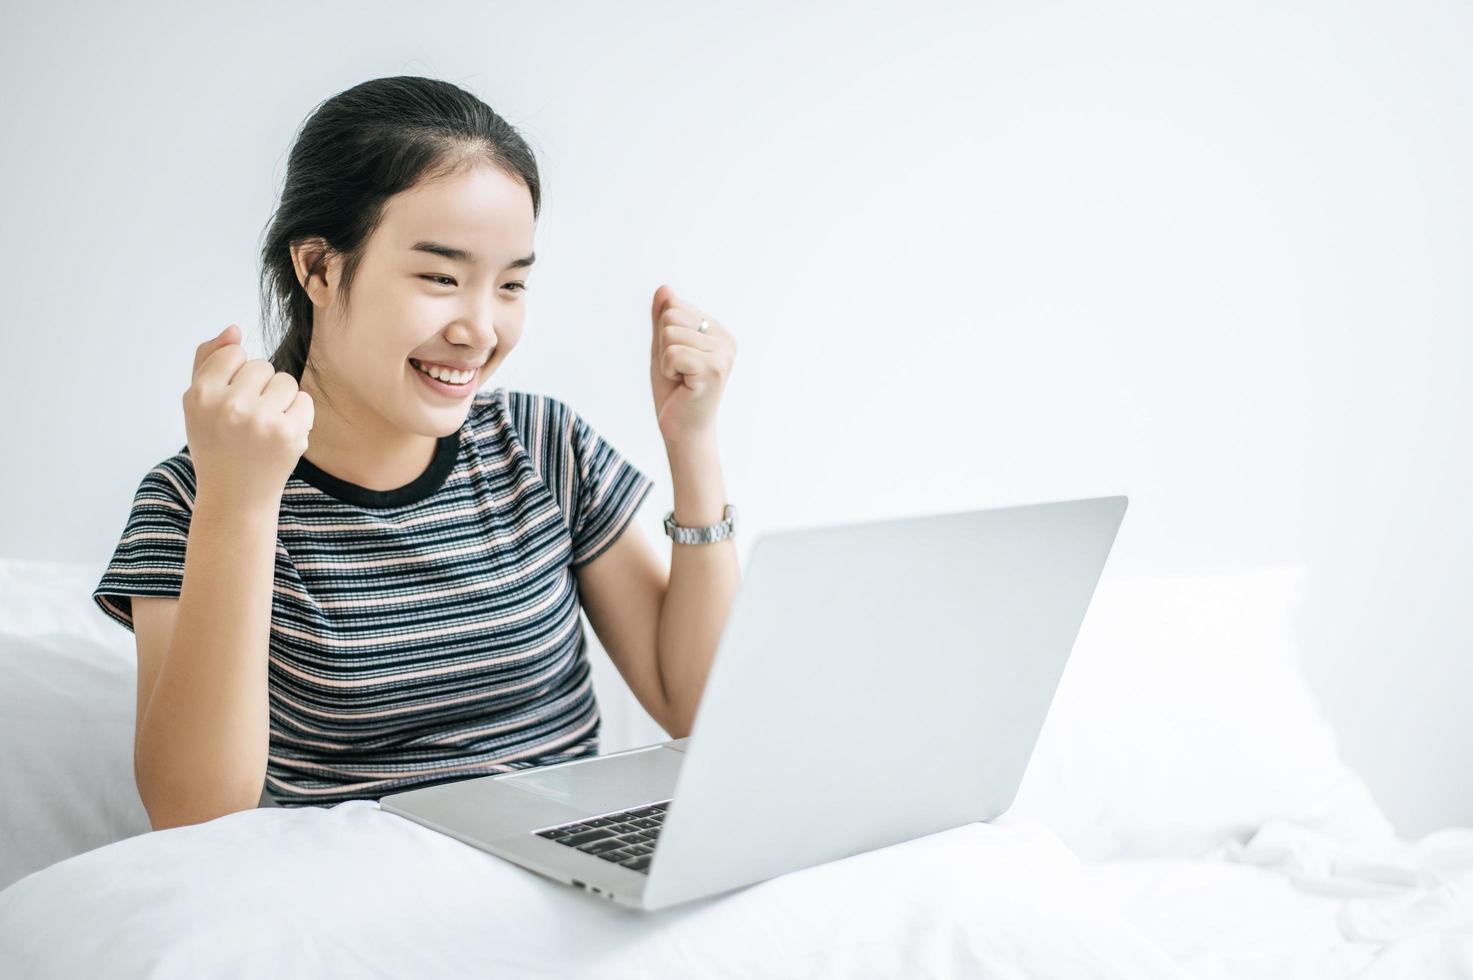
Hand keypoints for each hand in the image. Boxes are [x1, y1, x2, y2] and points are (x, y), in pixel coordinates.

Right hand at [183, 324, 314, 504]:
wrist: (235, 496)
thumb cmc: (216, 443)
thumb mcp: (198, 403)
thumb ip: (209, 360)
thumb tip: (234, 329)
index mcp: (200, 395)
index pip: (234, 354)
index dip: (236, 376)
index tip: (229, 401)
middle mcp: (229, 406)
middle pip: (262, 366)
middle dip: (259, 388)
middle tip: (246, 420)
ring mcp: (261, 420)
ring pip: (286, 381)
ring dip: (280, 399)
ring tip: (264, 426)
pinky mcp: (289, 434)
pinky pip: (305, 400)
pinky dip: (298, 415)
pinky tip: (280, 435)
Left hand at [649, 285, 736, 445]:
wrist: (683, 432)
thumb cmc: (675, 393)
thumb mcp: (663, 349)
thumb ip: (663, 319)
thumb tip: (664, 288)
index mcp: (717, 331)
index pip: (674, 306)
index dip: (664, 334)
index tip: (677, 360)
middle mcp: (725, 339)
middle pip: (671, 315)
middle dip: (663, 345)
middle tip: (678, 371)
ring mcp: (722, 353)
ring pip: (669, 334)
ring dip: (665, 361)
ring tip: (681, 379)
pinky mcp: (714, 368)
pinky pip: (671, 353)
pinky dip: (667, 371)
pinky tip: (682, 385)